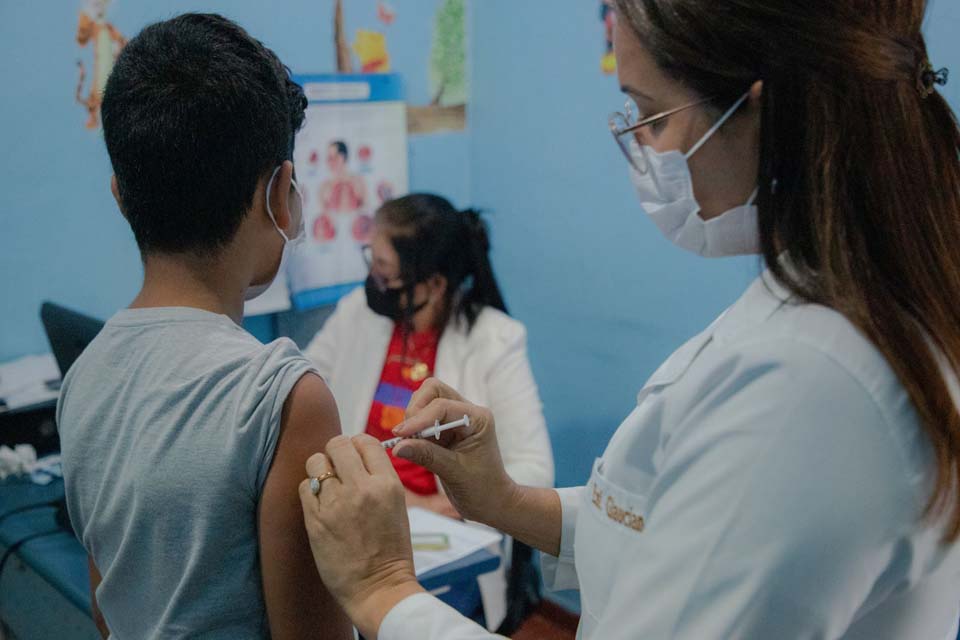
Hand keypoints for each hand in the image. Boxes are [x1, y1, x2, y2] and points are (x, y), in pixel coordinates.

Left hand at [298, 435, 423, 636]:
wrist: (378, 588)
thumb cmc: (391, 550)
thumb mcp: (397, 506)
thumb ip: (379, 479)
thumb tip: (357, 459)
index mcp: (387, 484)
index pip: (366, 442)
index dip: (357, 444)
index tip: (353, 454)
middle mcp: (362, 488)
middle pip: (338, 445)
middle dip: (335, 451)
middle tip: (336, 465)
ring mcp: (336, 504)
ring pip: (316, 462)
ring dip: (319, 469)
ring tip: (326, 484)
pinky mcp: (315, 520)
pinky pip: (304, 487)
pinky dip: (310, 491)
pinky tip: (319, 503)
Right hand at [392, 378, 518, 528]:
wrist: (492, 501)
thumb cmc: (482, 489)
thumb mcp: (455, 473)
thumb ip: (427, 456)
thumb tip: (398, 446)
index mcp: (478, 418)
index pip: (442, 406)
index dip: (419, 418)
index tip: (400, 434)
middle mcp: (468, 412)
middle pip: (433, 390)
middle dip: (415, 409)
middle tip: (405, 435)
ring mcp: (456, 418)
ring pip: (426, 400)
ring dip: (413, 418)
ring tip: (409, 442)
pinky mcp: (445, 428)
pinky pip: (423, 418)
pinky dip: (413, 428)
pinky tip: (411, 445)